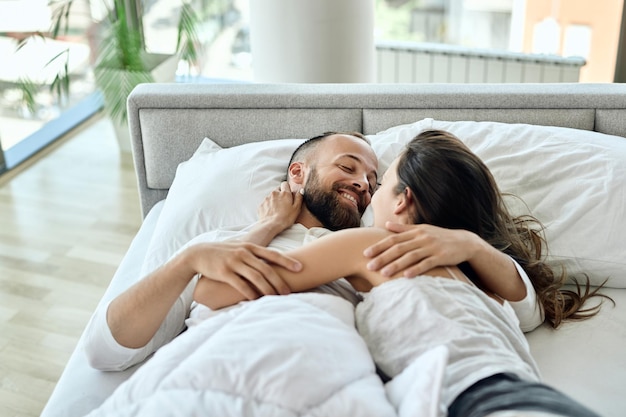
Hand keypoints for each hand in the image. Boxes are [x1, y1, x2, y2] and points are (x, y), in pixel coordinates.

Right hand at [188, 241, 301, 299]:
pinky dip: (250, 293)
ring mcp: (234, 262)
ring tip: (276, 299)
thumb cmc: (222, 253)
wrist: (198, 254)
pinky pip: (241, 284)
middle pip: (266, 268)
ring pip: (256, 277)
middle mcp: (244, 253)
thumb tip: (271, 262)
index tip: (300, 268)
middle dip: (279, 281)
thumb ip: (253, 253)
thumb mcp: (238, 248)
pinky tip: (256, 300)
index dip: (287, 261)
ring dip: (267, 289)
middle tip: (289, 293)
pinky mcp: (224, 272)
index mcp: (250, 246)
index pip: (272, 254)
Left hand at [257, 181, 302, 231]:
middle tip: (284, 204)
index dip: (287, 188)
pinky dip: (269, 205)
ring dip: (274, 200)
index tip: (288, 195)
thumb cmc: (285, 218)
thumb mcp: (296, 208)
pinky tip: (272, 212)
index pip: (285, 184)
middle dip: (280, 194)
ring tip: (277, 209)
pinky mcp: (262, 204)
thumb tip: (301, 190)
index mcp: (284, 193)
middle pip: (277, 189)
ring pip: (271, 196)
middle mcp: (274, 193)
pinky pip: (266, 202)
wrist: (271, 225)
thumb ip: (299, 197)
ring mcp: (267, 198)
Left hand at [363, 222, 478, 276]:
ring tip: (383, 273)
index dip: (379, 246)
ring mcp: (431, 247)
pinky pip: (426, 264)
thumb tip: (387, 225)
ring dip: (396, 265)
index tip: (365, 253)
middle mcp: (422, 238)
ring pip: (410, 256)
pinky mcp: (441, 257)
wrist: (464, 242)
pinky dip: (416, 269)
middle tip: (369, 266)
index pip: (393, 238)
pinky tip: (406, 276)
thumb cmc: (439, 237)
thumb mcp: (422, 230)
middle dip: (383, 257)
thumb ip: (404, 229)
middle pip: (399, 247)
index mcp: (415, 232)